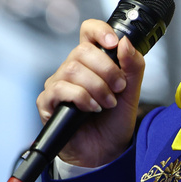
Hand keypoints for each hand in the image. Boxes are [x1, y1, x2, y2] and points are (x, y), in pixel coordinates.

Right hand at [36, 19, 144, 166]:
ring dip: (97, 87)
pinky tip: (92, 108)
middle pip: (83, 50)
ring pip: (72, 69)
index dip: (100, 30)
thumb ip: (133, 66)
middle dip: (107, 70)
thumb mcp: (132, 92)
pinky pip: (60, 89)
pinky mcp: (47, 102)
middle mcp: (73, 68)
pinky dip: (82, 97)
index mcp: (93, 60)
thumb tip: (125, 42)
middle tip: (119, 89)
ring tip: (108, 103)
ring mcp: (58, 84)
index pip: (89, 31)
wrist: (106, 151)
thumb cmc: (114, 120)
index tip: (114, 43)